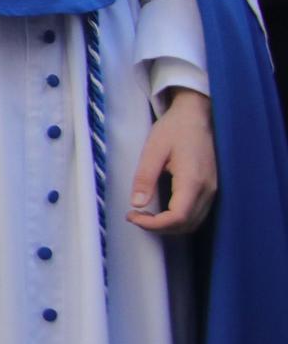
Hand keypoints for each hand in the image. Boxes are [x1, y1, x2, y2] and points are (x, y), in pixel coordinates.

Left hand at [126, 89, 216, 233]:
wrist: (196, 115)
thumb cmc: (174, 129)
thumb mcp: (153, 150)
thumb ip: (145, 178)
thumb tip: (137, 204)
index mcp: (193, 180)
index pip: (177, 217)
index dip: (153, 224)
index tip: (132, 215)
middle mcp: (208, 189)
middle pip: (186, 224)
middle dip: (158, 227)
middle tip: (134, 216)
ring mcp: (213, 189)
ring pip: (194, 222)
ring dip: (169, 226)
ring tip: (145, 215)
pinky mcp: (211, 188)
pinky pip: (198, 213)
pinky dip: (179, 219)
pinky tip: (161, 211)